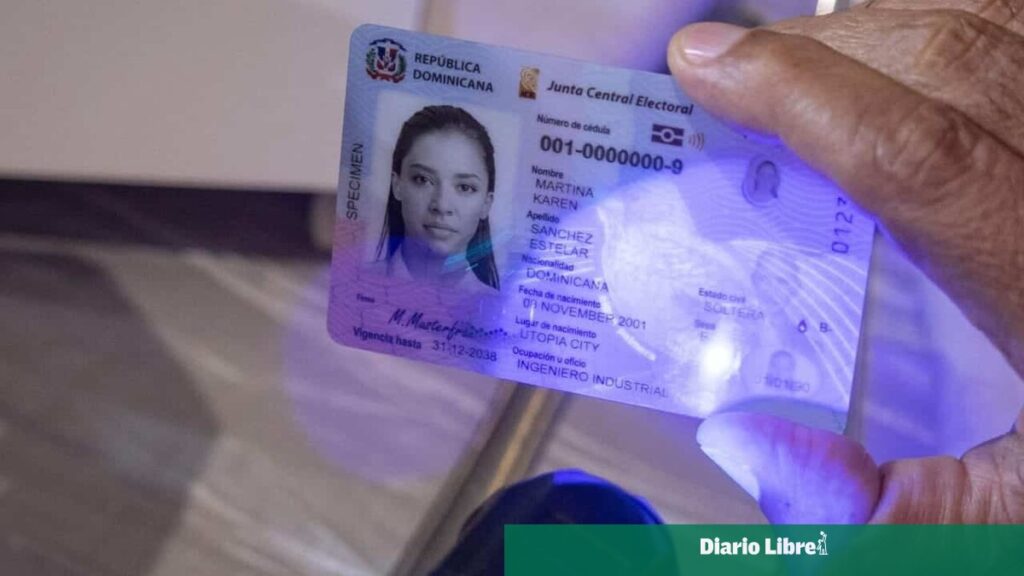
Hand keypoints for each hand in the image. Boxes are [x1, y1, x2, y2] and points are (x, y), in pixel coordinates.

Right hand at [667, 1, 1023, 522]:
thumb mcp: (1022, 516)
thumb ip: (896, 509)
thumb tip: (753, 453)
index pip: (916, 154)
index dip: (801, 95)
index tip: (705, 65)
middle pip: (948, 61)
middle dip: (823, 49)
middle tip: (737, 64)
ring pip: (995, 20)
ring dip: (885, 23)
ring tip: (812, 54)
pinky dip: (956, 21)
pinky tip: (911, 49)